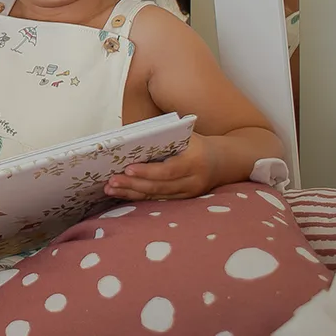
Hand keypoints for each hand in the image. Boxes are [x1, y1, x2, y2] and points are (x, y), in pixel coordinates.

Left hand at [104, 134, 218, 200]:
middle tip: (111, 181)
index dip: (147, 172)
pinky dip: (140, 197)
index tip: (127, 169)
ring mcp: (189, 193)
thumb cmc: (197, 143)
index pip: (168, 170)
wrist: (225, 161)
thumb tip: (132, 140)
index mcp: (194, 161)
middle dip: (133, 184)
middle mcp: (193, 180)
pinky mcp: (184, 200)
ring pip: (157, 196)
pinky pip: (159, 200)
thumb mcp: (186, 136)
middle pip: (159, 186)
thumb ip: (164, 138)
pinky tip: (124, 193)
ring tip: (110, 189)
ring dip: (132, 193)